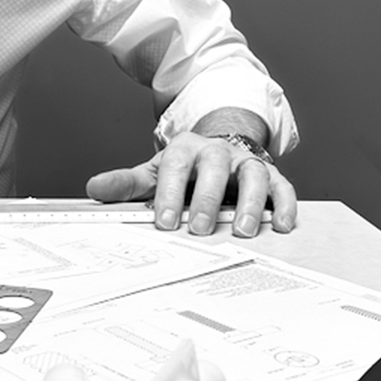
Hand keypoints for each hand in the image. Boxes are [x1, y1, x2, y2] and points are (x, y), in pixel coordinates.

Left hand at [85, 130, 296, 236]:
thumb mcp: (155, 173)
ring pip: (254, 175)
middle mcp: (219, 153)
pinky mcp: (272, 176)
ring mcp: (247, 164)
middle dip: (209, 198)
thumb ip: (127, 183)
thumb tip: (95, 188)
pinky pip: (282, 187)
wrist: (219, 150)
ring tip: (244, 230)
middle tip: (200, 227)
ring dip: (251, 202)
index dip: (170, 194)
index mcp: (186, 150)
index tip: (164, 221)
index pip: (176, 168)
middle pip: (216, 168)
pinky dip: (285, 205)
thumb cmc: (187, 169)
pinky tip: (282, 225)